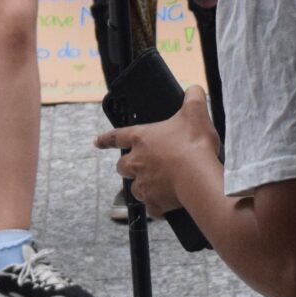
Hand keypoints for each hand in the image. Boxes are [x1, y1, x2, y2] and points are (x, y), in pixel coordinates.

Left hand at [94, 84, 220, 217]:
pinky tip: (168, 203)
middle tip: (140, 166)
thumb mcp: (195, 112)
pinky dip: (157, 206)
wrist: (198, 176)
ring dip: (143, 186)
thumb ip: (193, 97)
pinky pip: (151, 207)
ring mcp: (143, 184)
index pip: (117, 136)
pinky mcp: (153, 202)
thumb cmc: (194, 144)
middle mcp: (137, 161)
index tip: (97, 142)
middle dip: (127, 166)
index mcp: (142, 138)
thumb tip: (194, 89)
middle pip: (122, 166)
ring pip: (135, 188)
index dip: (106, 139)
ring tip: (159, 184)